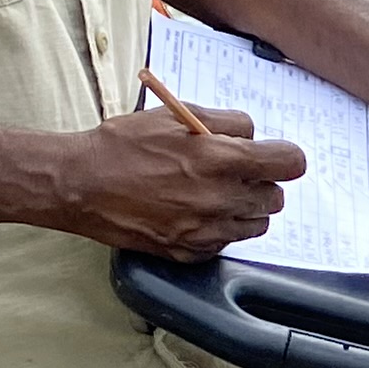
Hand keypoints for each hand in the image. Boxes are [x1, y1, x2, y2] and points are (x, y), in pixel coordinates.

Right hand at [43, 105, 304, 255]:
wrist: (78, 185)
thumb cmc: (122, 145)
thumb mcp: (176, 115)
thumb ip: (226, 123)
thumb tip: (253, 135)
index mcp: (220, 160)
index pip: (290, 163)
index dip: (284, 156)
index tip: (275, 155)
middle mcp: (219, 200)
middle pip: (275, 197)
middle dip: (261, 182)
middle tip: (233, 171)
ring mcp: (205, 231)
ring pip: (255, 224)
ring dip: (243, 207)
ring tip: (212, 191)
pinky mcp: (190, 252)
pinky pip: (225, 242)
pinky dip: (217, 228)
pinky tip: (191, 211)